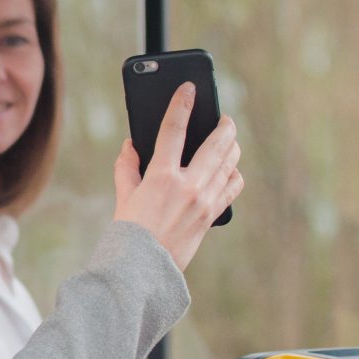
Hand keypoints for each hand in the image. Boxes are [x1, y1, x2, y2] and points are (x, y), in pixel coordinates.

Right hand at [113, 82, 242, 270]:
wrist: (143, 269)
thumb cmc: (128, 232)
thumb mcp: (124, 195)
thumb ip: (127, 166)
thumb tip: (131, 145)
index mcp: (161, 176)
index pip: (173, 129)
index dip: (182, 104)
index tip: (188, 89)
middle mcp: (188, 185)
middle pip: (216, 144)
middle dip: (224, 125)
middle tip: (225, 118)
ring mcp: (205, 201)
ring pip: (230, 163)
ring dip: (232, 147)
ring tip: (229, 140)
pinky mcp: (212, 215)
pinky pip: (232, 187)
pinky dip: (233, 174)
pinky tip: (230, 169)